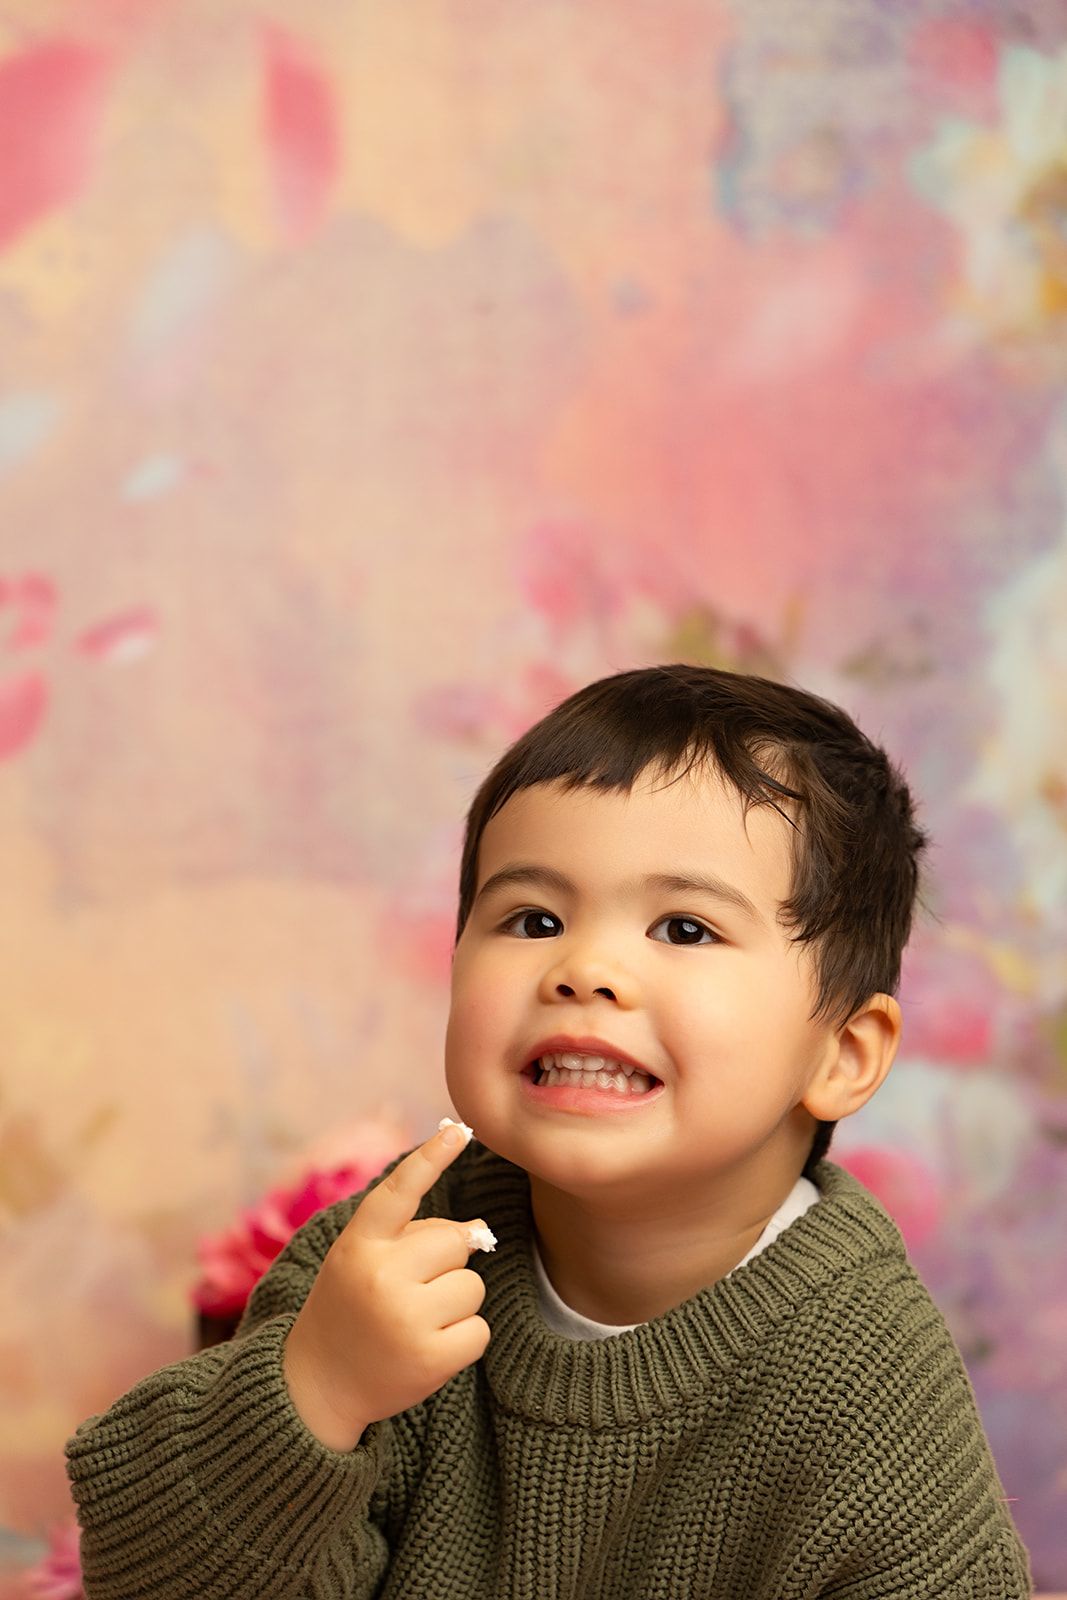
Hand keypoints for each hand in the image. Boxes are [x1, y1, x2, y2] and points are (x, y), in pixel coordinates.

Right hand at [283, 1124, 491, 1449]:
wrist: (316, 1386)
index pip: (399, 1191)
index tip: (459, 1129)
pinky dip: (463, 1339)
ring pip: (472, 1286)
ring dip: (455, 1303)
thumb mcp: (361, 1259)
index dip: (431, 1158)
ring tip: (416, 1322)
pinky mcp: (430, 1360)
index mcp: (359, 1244)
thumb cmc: (350, 1309)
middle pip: (456, 1242)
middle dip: (447, 1262)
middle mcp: (380, 1276)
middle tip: (413, 1289)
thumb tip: (481, 1230)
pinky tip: (429, 1349)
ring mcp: (406, 1319)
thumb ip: (412, 1236)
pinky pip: (479, 1330)